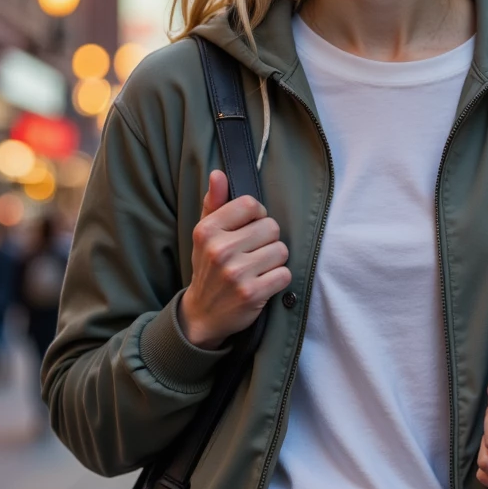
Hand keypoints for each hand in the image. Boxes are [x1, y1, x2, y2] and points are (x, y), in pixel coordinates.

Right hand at [177, 171, 291, 348]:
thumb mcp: (205, 235)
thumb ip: (214, 202)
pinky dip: (279, 280)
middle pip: (272, 227)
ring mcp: (236, 273)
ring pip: (281, 250)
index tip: (249, 230)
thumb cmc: (208, 267)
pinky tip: (263, 284)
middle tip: (253, 254)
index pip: (252, 205)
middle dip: (268, 240)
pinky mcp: (252, 294)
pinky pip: (285, 274)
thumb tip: (218, 174)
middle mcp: (220, 250)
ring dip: (275, 261)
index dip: (257, 217)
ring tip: (258, 269)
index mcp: (207, 230)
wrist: (202, 314)